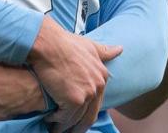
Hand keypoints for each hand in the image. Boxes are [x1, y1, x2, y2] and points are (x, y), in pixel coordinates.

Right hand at [27, 17, 121, 132]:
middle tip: (68, 129)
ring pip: (77, 119)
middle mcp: (98, 87)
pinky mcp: (74, 100)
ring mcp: (87, 94)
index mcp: (102, 76)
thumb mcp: (88, 45)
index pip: (96, 102)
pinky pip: (66, 118)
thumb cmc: (64, 43)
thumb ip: (104, 51)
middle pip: (90, 115)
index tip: (76, 115)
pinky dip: (56, 121)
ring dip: (66, 127)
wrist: (48, 44)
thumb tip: (119, 49)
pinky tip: (49, 120)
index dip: (85, 111)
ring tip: (55, 128)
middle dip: (79, 125)